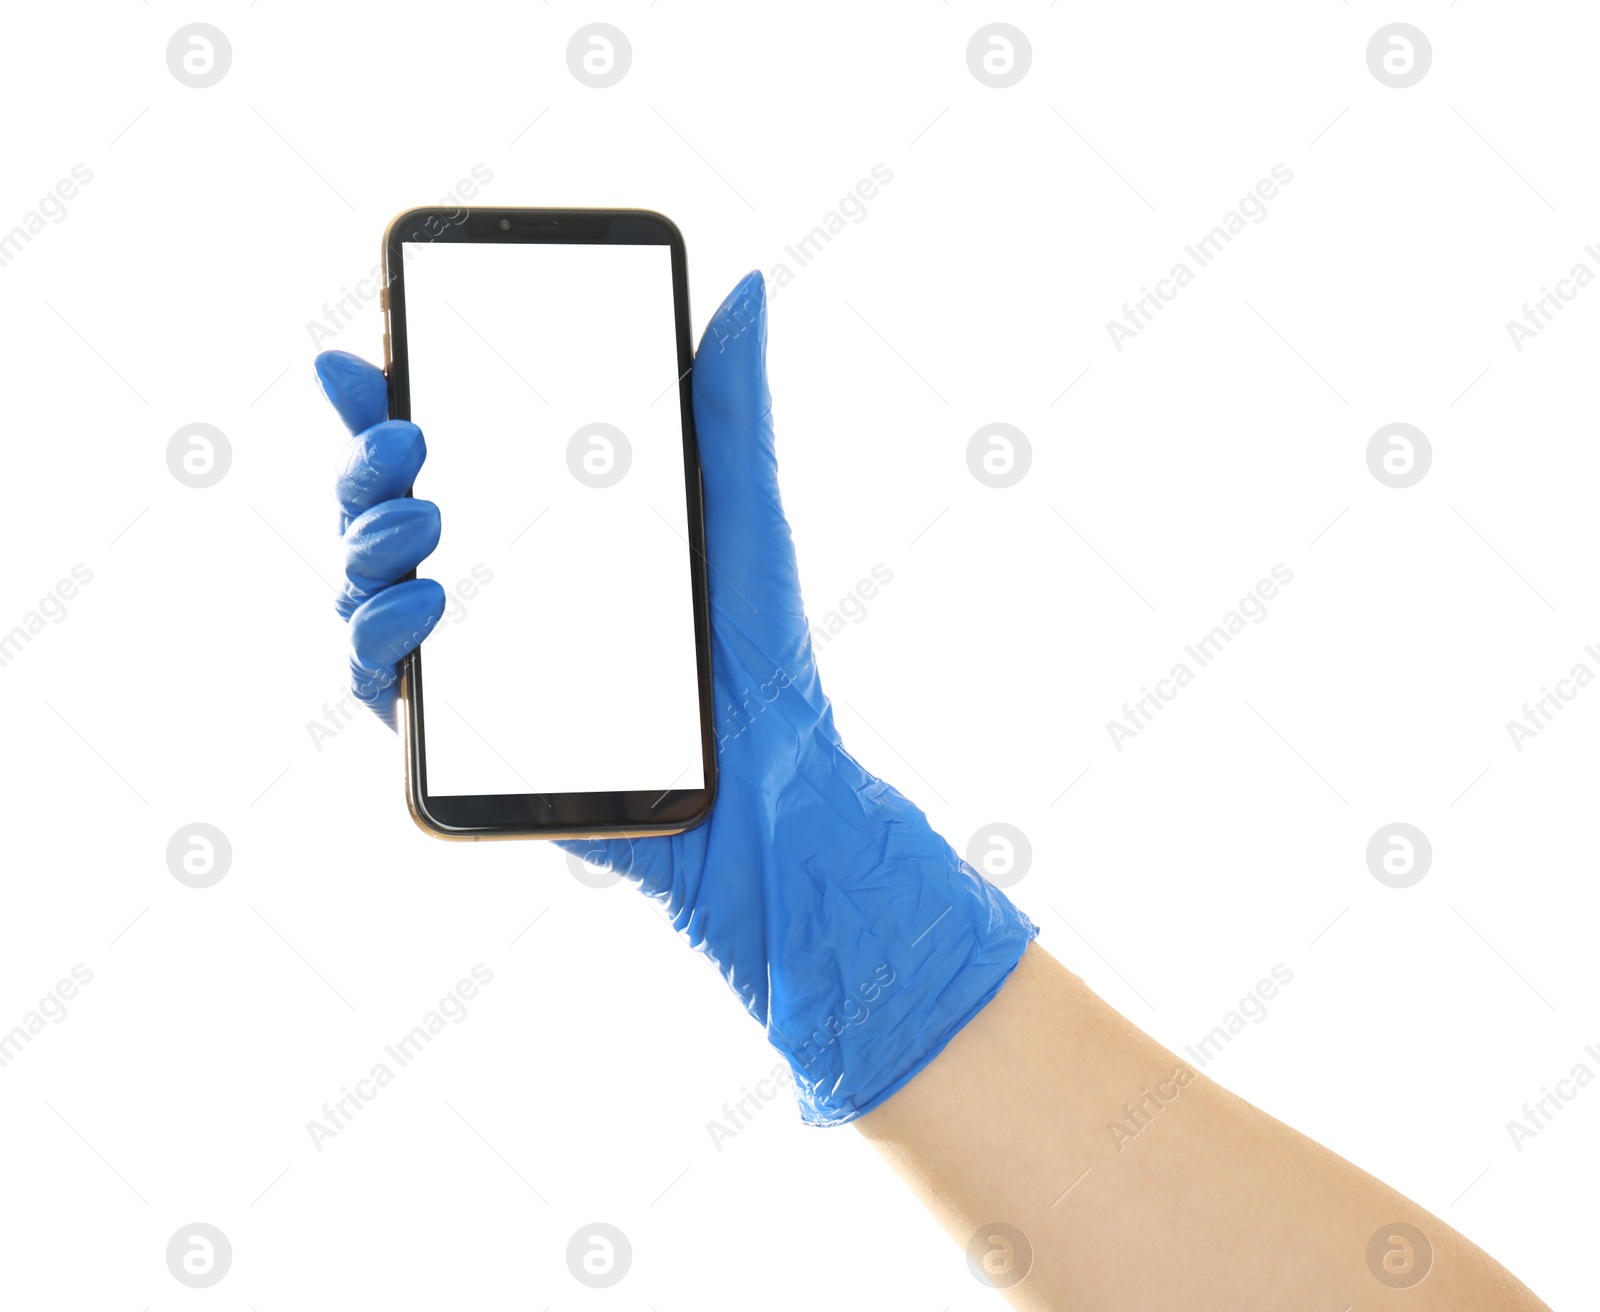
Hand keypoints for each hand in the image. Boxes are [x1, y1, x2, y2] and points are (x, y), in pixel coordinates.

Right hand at [315, 271, 1035, 1123]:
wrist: (768, 780)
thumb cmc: (756, 649)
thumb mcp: (744, 510)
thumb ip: (731, 403)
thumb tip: (751, 286)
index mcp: (538, 527)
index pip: (439, 453)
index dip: (381, 402)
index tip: (361, 355)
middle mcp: (489, 585)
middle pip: (380, 511)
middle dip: (365, 463)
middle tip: (407, 434)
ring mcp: (469, 660)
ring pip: (362, 588)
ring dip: (366, 540)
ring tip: (426, 517)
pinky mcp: (461, 734)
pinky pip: (382, 680)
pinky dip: (383, 634)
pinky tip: (430, 601)